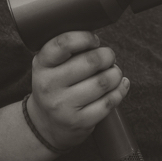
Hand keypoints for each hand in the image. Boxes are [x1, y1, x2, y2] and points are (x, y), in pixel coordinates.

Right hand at [27, 31, 129, 151]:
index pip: (63, 44)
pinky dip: (120, 90)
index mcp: (41, 66)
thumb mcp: (49, 65)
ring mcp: (64, 106)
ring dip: (115, 73)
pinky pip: (110, 101)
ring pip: (104, 81)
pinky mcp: (80, 121)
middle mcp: (49, 86)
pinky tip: (118, 85)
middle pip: (91, 61)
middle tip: (108, 58)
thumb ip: (66, 49)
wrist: (46, 123)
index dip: (85, 37)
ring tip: (113, 72)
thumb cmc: (55, 85)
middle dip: (107, 56)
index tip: (94, 40)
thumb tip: (97, 36)